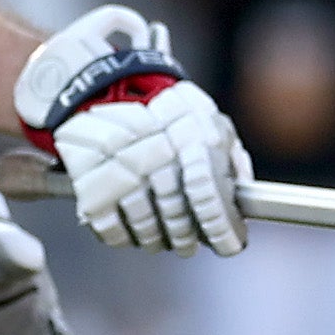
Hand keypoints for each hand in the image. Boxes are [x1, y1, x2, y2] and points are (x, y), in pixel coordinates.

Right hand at [17, 6, 251, 251]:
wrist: (101, 89)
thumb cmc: (164, 112)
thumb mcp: (208, 120)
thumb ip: (230, 156)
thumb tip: (243, 193)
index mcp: (189, 141)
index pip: (209, 199)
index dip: (219, 227)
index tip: (226, 245)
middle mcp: (156, 158)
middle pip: (178, 219)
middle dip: (186, 238)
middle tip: (187, 244)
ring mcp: (121, 174)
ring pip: (147, 229)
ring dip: (156, 240)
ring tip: (160, 237)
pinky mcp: (90, 187)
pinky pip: (113, 230)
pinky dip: (124, 237)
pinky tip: (131, 230)